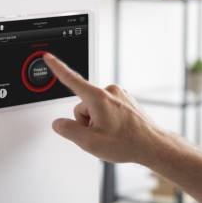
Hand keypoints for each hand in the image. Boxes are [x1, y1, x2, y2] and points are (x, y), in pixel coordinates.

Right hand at [43, 52, 163, 164]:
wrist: (153, 145)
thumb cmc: (127, 142)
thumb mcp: (90, 142)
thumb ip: (69, 131)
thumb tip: (59, 123)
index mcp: (98, 97)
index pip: (71, 79)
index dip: (57, 68)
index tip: (49, 57)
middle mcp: (109, 91)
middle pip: (83, 105)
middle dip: (86, 121)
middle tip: (101, 135)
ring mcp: (119, 95)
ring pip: (95, 108)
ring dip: (98, 121)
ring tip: (112, 134)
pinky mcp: (126, 101)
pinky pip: (107, 109)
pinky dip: (108, 120)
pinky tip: (118, 131)